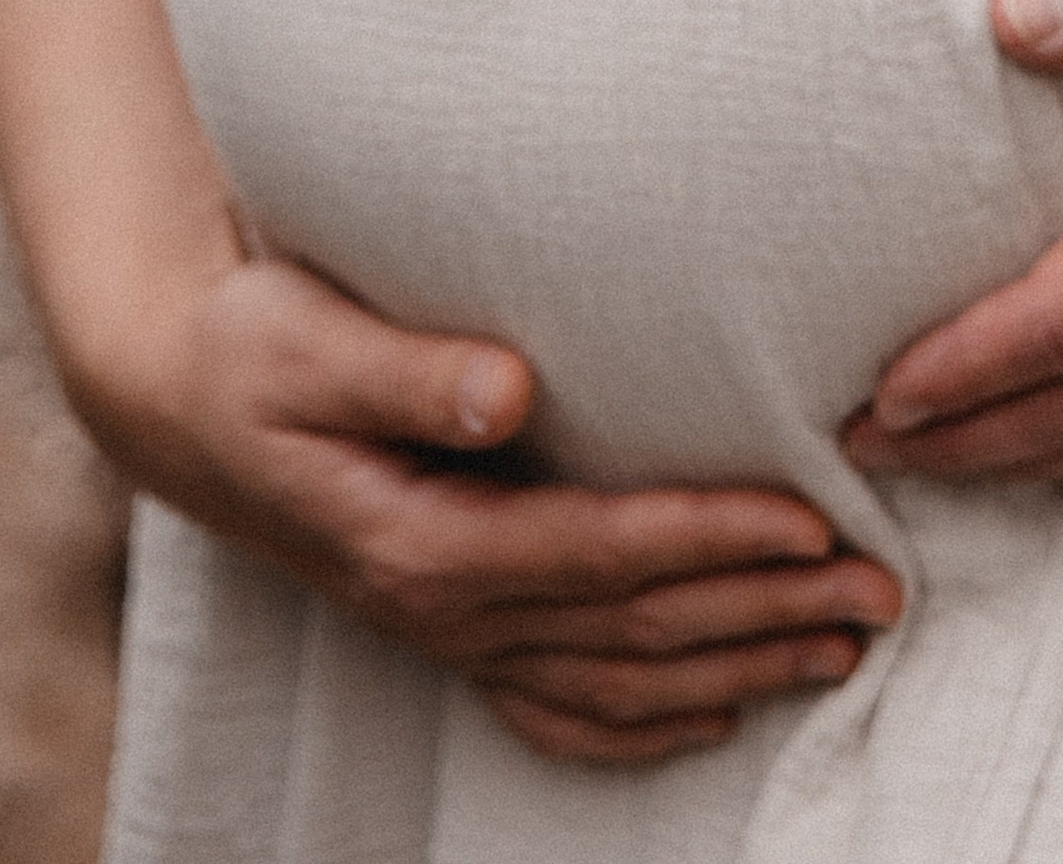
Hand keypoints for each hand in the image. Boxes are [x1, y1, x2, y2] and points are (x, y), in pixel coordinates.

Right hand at [76, 247, 901, 768]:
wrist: (179, 399)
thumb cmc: (250, 347)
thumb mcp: (305, 340)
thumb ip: (408, 369)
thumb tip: (512, 387)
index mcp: (422, 539)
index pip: (599, 552)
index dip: (708, 539)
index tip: (810, 521)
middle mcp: (446, 604)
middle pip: (633, 629)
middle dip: (764, 613)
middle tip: (883, 589)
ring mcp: (451, 630)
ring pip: (617, 679)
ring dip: (738, 666)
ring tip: (846, 643)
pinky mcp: (453, 626)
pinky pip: (560, 706)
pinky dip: (648, 722)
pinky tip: (720, 709)